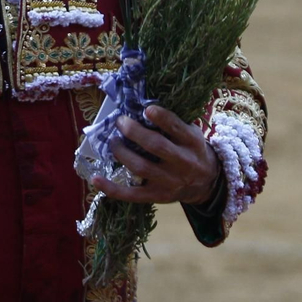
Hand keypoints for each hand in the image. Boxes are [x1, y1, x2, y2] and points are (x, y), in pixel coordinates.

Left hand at [91, 104, 219, 205]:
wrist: (206, 183)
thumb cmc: (191, 150)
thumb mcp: (192, 134)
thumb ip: (173, 123)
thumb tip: (141, 106)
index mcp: (192, 143)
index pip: (177, 128)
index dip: (162, 118)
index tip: (147, 109)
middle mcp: (183, 163)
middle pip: (157, 146)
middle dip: (135, 132)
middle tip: (120, 121)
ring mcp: (169, 182)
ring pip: (142, 168)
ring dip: (123, 153)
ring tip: (112, 141)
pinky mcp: (157, 196)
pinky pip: (132, 194)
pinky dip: (112, 188)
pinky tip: (95, 179)